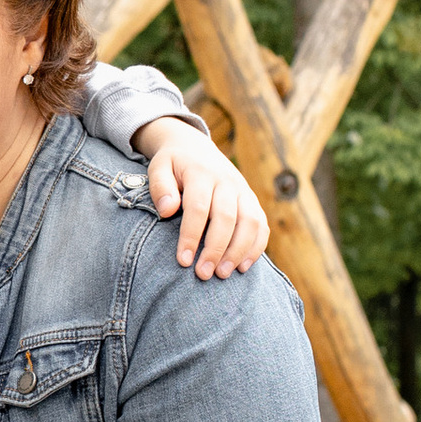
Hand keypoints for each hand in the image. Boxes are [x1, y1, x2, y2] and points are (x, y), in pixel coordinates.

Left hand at [136, 116, 268, 277]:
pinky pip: (261, 225)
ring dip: (238, 251)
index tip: (183, 260)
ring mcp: (243, 191)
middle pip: (226, 218)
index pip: (198, 207)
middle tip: (203, 274)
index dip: (191, 236)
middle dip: (216, 249)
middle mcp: (226, 181)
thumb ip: (160, 187)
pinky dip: (256, 247)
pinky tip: (242, 266)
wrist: (195, 147)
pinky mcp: (252, 201)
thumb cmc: (173, 164)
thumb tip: (167, 210)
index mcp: (201, 173)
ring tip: (223, 274)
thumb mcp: (158, 167)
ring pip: (250, 222)